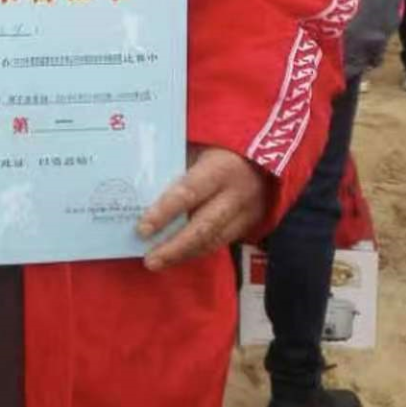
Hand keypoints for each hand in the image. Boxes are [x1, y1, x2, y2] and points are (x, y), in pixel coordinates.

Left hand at [136, 146, 270, 272]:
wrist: (267, 152)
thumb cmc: (220, 144)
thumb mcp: (199, 143)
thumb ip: (176, 162)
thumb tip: (139, 184)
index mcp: (221, 168)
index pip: (188, 193)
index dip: (164, 212)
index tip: (142, 229)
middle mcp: (236, 194)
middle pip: (203, 227)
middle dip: (174, 247)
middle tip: (149, 260)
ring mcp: (247, 212)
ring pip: (213, 241)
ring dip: (183, 254)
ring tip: (158, 262)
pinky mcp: (250, 224)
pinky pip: (221, 242)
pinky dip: (197, 251)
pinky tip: (177, 256)